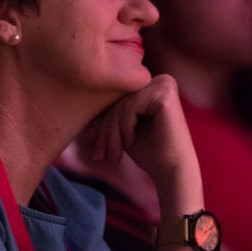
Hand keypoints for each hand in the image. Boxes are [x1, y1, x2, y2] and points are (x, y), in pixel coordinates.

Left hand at [83, 74, 198, 192]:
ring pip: (122, 105)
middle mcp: (160, 80)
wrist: (172, 170)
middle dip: (105, 130)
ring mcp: (165, 84)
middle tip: (99, 155)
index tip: (92, 145)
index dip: (102, 122)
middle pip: (119, 100)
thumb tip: (80, 104)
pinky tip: (131, 142)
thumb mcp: (123, 129)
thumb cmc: (150, 152)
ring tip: (114, 153)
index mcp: (152, 85)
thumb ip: (110, 114)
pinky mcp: (165, 93)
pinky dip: (125, 128)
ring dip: (112, 133)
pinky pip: (130, 108)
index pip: (118, 98)